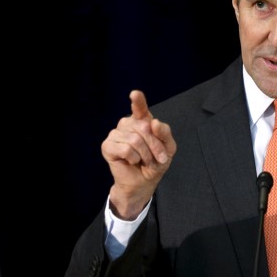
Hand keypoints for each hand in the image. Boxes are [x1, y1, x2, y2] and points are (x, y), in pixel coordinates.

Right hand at [102, 90, 176, 219]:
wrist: (144, 182)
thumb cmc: (155, 163)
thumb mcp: (168, 148)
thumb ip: (165, 133)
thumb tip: (154, 122)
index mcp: (142, 121)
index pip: (139, 108)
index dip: (138, 101)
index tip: (135, 94)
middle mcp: (127, 124)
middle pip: (143, 128)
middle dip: (154, 146)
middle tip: (157, 158)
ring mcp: (116, 134)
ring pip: (135, 139)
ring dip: (145, 154)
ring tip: (144, 161)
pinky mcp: (107, 146)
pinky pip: (125, 149)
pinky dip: (133, 158)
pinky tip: (132, 161)